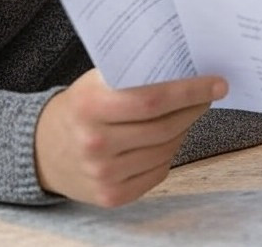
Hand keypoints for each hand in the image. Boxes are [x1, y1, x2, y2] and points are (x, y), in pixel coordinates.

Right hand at [34, 68, 227, 206]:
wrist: (43, 150)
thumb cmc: (81, 106)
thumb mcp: (97, 81)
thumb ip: (134, 73)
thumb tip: (187, 66)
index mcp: (90, 105)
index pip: (152, 100)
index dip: (190, 92)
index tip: (217, 83)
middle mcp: (95, 142)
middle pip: (164, 126)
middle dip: (194, 108)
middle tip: (209, 94)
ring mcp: (102, 174)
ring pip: (166, 149)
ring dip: (184, 129)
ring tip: (187, 113)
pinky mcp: (111, 196)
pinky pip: (158, 171)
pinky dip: (170, 152)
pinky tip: (168, 138)